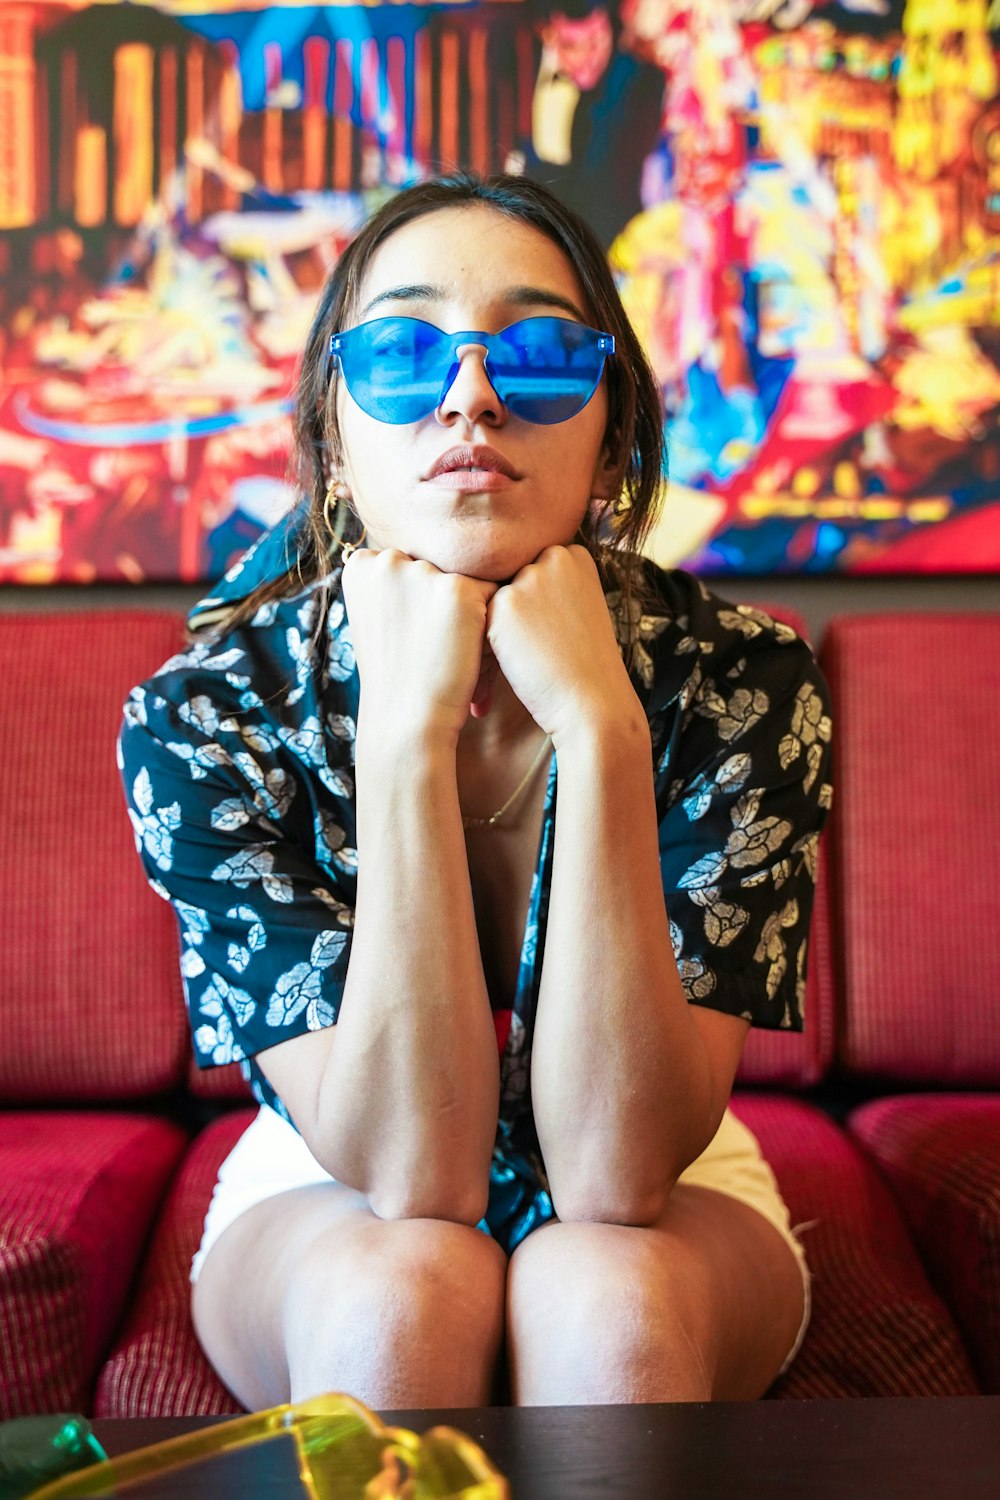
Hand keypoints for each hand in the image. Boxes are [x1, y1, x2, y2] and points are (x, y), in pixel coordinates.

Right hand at [341, 548, 497, 742]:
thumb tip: (426, 561)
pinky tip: (473, 651)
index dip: (420, 601)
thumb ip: (397, 582)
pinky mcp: (458, 590)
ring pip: (465, 580)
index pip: (411, 564)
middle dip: (446, 604)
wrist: (406, 718)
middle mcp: (387, 560)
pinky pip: (492, 594)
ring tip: (458, 652)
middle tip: (437, 647)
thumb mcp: (381, 618)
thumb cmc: (397, 672)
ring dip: (471, 611)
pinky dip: (490, 622)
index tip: (412, 635)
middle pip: (438, 568)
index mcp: (362, 565)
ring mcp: (423, 572)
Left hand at [485, 545, 638, 745]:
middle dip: (522, 610)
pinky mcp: (504, 605)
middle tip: (547, 642)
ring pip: (498, 600)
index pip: (536, 569)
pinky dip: (494, 642)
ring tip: (536, 651)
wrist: (592, 697)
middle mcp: (553, 557)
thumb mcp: (579, 605)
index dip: (541, 603)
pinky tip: (521, 659)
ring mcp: (528, 578)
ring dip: (505, 625)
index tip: (559, 627)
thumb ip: (551, 583)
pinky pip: (484, 620)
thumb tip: (514, 581)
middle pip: (515, 581)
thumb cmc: (585, 660)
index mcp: (575, 553)